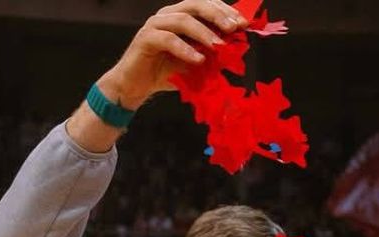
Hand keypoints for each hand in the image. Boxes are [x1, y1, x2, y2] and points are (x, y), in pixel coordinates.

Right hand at [98, 1, 246, 107]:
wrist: (135, 87)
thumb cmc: (165, 73)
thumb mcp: (195, 62)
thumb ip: (211, 53)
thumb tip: (237, 49)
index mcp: (181, 16)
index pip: (205, 4)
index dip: (225, 10)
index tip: (243, 23)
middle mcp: (168, 15)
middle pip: (195, 5)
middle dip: (217, 15)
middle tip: (233, 28)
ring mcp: (155, 25)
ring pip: (182, 19)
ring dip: (203, 32)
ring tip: (218, 46)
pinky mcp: (145, 39)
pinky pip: (167, 39)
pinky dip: (185, 48)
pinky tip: (198, 59)